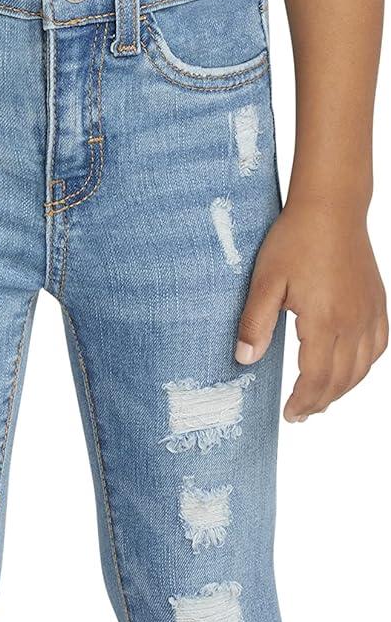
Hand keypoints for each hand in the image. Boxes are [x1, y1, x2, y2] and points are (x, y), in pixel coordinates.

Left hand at [235, 199, 386, 420]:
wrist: (332, 207)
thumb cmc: (296, 240)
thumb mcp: (265, 282)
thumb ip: (255, 324)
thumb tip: (244, 359)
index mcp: (325, 321)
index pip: (316, 379)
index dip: (303, 402)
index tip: (289, 414)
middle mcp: (353, 322)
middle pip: (341, 380)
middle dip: (320, 402)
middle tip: (300, 414)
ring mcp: (369, 313)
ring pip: (362, 368)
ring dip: (341, 390)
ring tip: (320, 400)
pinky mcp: (377, 303)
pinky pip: (377, 346)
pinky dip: (363, 367)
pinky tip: (349, 371)